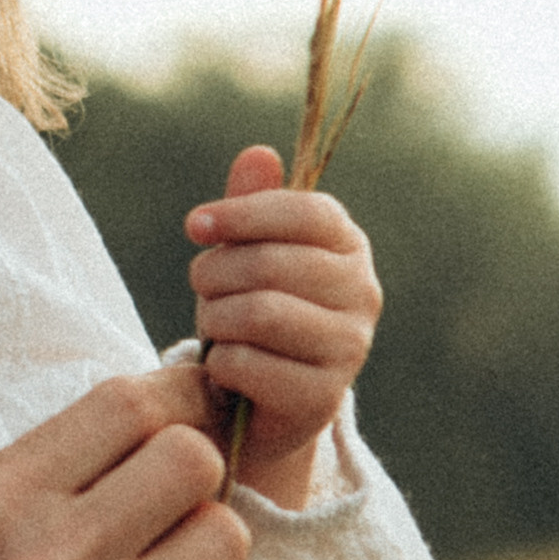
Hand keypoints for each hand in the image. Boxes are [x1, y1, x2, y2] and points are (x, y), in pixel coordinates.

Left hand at [185, 144, 380, 508]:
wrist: (260, 407)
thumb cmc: (250, 316)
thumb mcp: (245, 256)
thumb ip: (251, 206)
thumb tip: (258, 152)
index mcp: (348, 246)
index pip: (306, 211)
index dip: (243, 213)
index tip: (195, 226)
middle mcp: (363, 293)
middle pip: (272, 263)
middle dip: (215, 273)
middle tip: (201, 289)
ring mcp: (351, 347)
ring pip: (260, 312)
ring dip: (215, 318)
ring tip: (212, 328)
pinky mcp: (324, 397)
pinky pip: (249, 363)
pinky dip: (220, 364)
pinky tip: (225, 370)